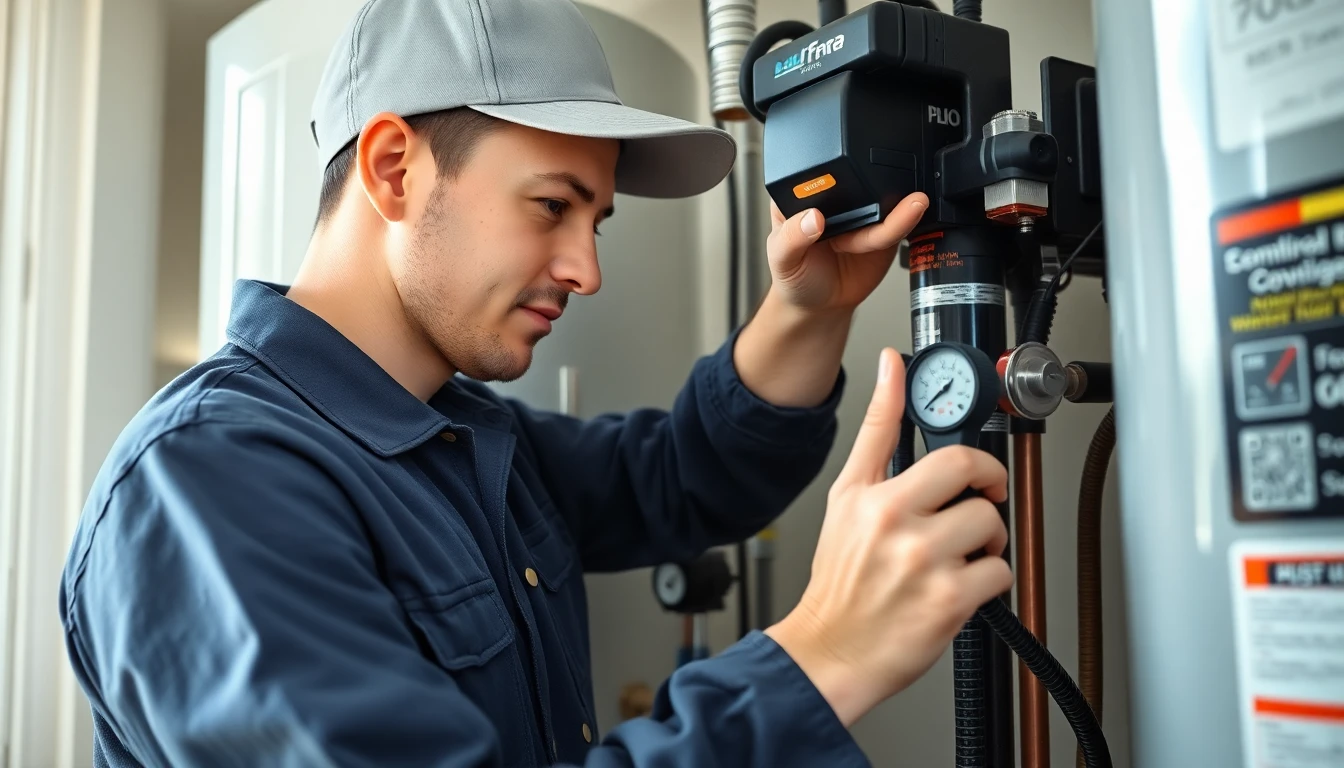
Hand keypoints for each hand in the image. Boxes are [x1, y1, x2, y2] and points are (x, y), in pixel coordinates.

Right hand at [764, 348, 1011, 727]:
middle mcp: (897, 526)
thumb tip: (890, 367)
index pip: (939, 448)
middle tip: (980, 503)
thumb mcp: (846, 496)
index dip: (976, 457)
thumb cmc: (841, 578)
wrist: (832, 649)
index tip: (976, 461)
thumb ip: (875, 430)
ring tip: (961, 553)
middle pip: (975, 480)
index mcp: (875, 497)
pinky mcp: (948, 602)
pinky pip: (998, 573)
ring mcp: (924, 564)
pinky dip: (989, 580)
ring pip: (992, 527)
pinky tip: (960, 584)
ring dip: (988, 541)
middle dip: (989, 490)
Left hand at [765, 192, 928, 314]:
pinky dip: (906, 221)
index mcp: (802, 198)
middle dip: (871, 190)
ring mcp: (861, 216)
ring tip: (911, 204)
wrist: (820, 306)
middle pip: (855, 186)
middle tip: (883, 197)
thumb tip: (811, 218)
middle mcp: (835, 202)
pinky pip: (896, 225)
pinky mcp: (881, 232)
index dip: (829, 180)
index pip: (816, 179)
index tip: (843, 185)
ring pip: (880, 205)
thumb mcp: (782, 259)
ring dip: (898, 206)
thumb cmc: (795, 279)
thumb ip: (792, 238)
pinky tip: (914, 214)